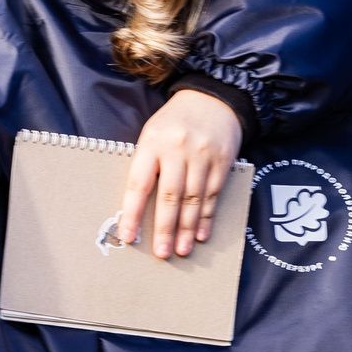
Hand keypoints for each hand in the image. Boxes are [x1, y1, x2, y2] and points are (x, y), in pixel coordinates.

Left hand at [114, 88, 242, 257]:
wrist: (213, 98)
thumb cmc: (175, 121)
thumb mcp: (152, 134)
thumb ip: (147, 165)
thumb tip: (137, 208)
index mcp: (152, 142)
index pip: (139, 184)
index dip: (133, 212)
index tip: (128, 236)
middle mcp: (178, 149)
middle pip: (170, 196)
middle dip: (165, 228)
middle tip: (161, 253)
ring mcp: (202, 155)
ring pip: (193, 199)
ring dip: (186, 228)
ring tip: (181, 249)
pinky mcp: (222, 161)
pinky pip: (213, 195)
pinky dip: (206, 217)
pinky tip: (200, 234)